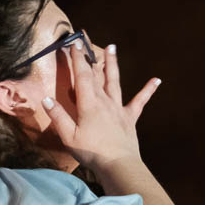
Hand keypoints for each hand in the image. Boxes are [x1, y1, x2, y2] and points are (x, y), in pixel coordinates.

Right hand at [42, 41, 159, 174]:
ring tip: (113, 47)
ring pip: (116, 81)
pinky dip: (148, 90)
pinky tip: (157, 80)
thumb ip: (58, 116)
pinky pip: (140, 101)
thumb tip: (46, 99)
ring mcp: (119, 108)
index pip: (81, 76)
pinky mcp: (130, 117)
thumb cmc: (91, 152)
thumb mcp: (68, 136)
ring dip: (113, 64)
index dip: (76, 59)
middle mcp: (105, 101)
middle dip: (89, 57)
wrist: (119, 164)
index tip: (71, 44)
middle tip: (86, 40)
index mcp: (89, 104)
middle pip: (97, 74)